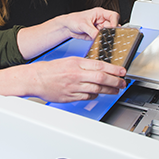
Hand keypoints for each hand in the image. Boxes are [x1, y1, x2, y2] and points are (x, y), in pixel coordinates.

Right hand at [7, 57, 127, 102]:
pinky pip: (87, 97)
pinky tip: (99, 94)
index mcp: (77, 63)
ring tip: (116, 90)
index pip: (101, 65)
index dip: (114, 69)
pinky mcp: (70, 96)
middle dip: (115, 81)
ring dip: (109, 90)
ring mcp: (73, 87)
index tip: (123, 71)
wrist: (35, 78)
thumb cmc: (51, 69)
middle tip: (123, 83)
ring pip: (96, 89)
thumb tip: (101, 68)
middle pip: (101, 78)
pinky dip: (95, 96)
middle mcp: (76, 75)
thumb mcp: (69, 61)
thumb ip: (85, 64)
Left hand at [54, 8, 118, 40]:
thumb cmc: (74, 20)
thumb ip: (92, 31)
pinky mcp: (98, 35)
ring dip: (105, 36)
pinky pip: (102, 38)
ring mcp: (100, 28)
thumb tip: (99, 36)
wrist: (67, 27)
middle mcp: (102, 20)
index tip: (113, 28)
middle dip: (110, 31)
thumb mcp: (83, 25)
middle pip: (113, 25)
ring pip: (108, 33)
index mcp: (100, 13)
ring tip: (98, 37)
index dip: (115, 22)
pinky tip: (96, 40)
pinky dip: (101, 40)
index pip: (113, 16)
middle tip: (106, 34)